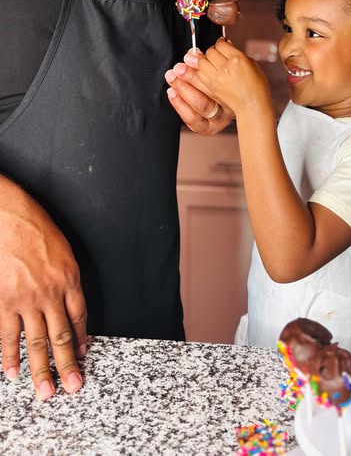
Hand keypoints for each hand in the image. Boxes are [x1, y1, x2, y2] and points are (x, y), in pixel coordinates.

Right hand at [0, 177, 86, 398]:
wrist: (10, 217)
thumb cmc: (36, 228)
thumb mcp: (62, 251)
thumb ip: (66, 279)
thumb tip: (67, 304)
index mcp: (69, 278)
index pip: (79, 317)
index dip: (82, 338)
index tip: (84, 354)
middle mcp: (51, 292)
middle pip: (62, 336)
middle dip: (68, 364)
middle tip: (73, 387)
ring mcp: (27, 299)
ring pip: (37, 342)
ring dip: (42, 369)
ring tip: (47, 391)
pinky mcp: (4, 301)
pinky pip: (8, 335)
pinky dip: (10, 356)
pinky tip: (13, 372)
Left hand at [165, 49, 233, 133]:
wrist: (240, 109)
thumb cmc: (227, 88)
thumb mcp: (222, 72)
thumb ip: (209, 63)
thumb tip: (193, 52)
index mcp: (236, 94)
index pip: (220, 79)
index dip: (203, 66)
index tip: (191, 57)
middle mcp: (229, 109)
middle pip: (210, 92)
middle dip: (191, 78)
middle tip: (178, 68)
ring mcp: (218, 120)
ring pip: (200, 105)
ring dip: (183, 89)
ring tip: (172, 77)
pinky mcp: (206, 128)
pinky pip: (191, 118)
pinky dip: (180, 104)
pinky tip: (172, 92)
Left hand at [195, 37, 271, 117]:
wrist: (252, 105)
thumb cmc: (256, 86)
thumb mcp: (252, 64)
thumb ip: (238, 53)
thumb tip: (227, 44)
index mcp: (237, 59)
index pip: (221, 44)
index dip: (221, 42)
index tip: (222, 44)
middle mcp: (226, 66)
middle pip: (210, 51)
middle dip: (214, 51)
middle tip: (218, 54)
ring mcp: (217, 77)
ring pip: (202, 61)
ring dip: (206, 60)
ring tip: (212, 62)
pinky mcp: (212, 86)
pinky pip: (200, 73)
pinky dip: (202, 70)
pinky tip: (209, 71)